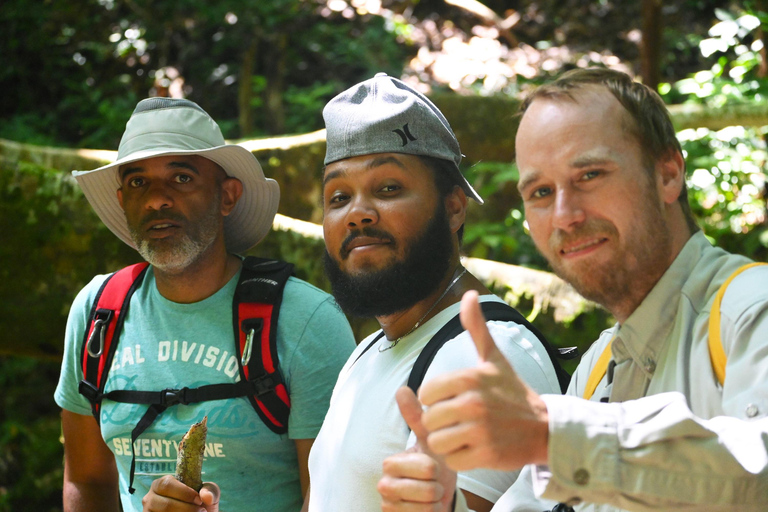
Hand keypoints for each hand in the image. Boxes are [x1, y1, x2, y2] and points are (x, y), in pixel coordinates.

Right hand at [142, 475, 219, 511]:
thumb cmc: (199, 503)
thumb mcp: (208, 494)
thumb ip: (210, 490)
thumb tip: (206, 496)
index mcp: (161, 484)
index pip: (167, 484)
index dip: (185, 493)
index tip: (199, 500)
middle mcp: (150, 497)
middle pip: (166, 504)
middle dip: (186, 508)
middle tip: (200, 510)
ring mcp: (148, 511)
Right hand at [378, 387, 456, 511]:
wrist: (436, 500)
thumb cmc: (434, 469)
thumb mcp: (429, 442)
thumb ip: (416, 418)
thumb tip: (401, 389)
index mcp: (390, 463)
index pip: (424, 466)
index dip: (436, 468)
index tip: (431, 468)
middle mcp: (384, 484)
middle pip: (425, 486)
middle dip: (437, 486)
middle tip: (432, 483)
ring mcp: (388, 505)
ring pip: (426, 504)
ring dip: (436, 501)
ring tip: (430, 495)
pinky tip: (426, 509)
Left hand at [419, 290, 549, 471]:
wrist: (544, 428)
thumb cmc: (513, 392)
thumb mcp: (493, 358)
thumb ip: (476, 328)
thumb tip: (469, 293)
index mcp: (470, 377)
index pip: (426, 393)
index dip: (436, 400)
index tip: (455, 400)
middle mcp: (473, 402)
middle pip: (429, 419)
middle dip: (441, 424)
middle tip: (462, 422)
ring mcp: (480, 430)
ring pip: (437, 442)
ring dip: (448, 443)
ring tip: (466, 436)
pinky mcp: (486, 455)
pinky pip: (452, 461)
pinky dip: (460, 459)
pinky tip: (474, 450)